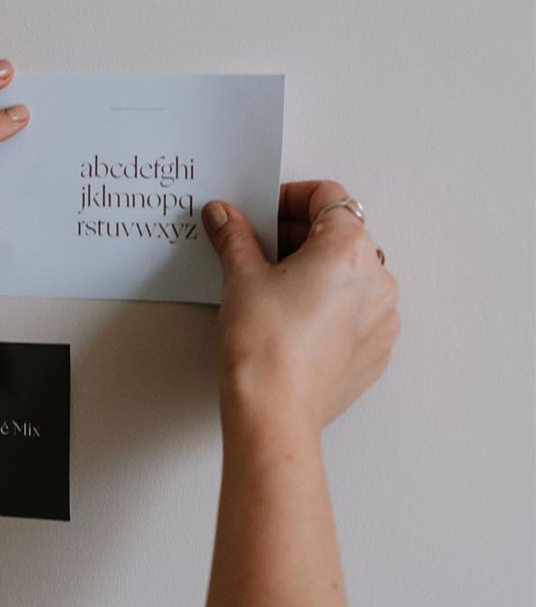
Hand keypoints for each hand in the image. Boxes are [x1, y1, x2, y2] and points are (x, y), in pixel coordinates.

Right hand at [203, 181, 399, 430]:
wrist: (274, 409)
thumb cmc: (264, 344)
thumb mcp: (241, 277)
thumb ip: (235, 236)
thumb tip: (224, 215)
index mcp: (349, 247)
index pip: (328, 196)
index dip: (289, 198)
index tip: (262, 215)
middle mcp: (378, 277)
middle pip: (341, 234)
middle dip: (299, 237)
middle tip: (259, 252)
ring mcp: (383, 316)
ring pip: (351, 275)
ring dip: (317, 271)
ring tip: (276, 292)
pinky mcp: (377, 349)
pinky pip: (356, 312)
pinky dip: (330, 307)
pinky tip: (294, 322)